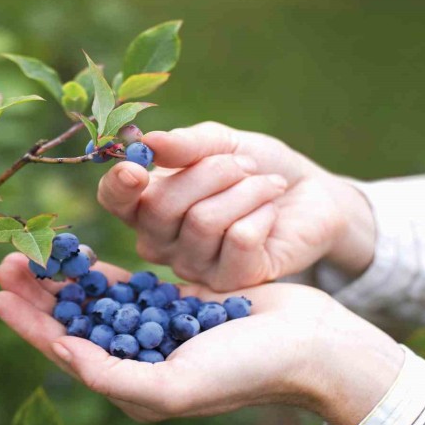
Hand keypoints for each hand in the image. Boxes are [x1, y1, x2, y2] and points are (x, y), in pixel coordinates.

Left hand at [0, 253, 402, 424]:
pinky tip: (76, 254)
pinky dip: (98, 270)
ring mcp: (152, 328)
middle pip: (72, 322)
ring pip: (93, 300)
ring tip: (31, 253)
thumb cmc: (244, 371)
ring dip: (61, 278)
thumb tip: (61, 352)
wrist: (305, 343)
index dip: (28, 324)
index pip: (65, 351)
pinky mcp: (171, 301)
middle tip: (5, 263)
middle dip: (37, 295)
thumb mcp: (173, 386)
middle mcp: (136, 358)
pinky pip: (124, 283)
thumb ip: (112, 377)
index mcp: (131, 384)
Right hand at [97, 121, 375, 289]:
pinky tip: (271, 213)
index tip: (136, 168)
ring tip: (266, 186)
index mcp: (147, 204)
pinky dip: (262, 213)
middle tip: (244, 165)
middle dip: (211, 172)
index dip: (118, 186)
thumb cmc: (256, 167)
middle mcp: (161, 241)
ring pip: (203, 222)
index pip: (114, 201)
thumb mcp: (221, 142)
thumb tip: (148, 143)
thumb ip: (186, 144)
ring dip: (245, 190)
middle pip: (161, 206)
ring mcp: (194, 266)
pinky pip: (239, 240)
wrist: (310, 194)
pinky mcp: (233, 282)